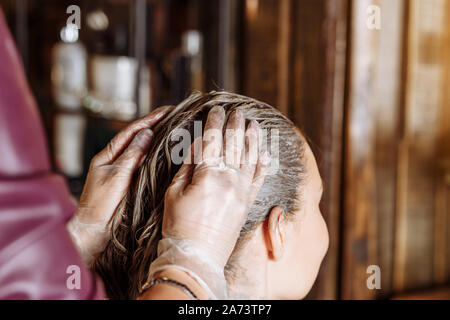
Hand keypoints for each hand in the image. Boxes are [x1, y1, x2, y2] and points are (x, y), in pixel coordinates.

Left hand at [67, 106, 172, 264]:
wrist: (94, 230)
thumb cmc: (100, 204)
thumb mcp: (116, 176)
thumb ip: (131, 155)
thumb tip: (146, 133)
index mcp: (107, 155)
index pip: (130, 132)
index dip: (148, 120)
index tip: (166, 110)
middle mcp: (115, 160)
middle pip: (137, 138)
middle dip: (154, 125)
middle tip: (174, 115)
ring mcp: (123, 171)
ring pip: (142, 151)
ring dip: (157, 139)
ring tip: (174, 128)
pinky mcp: (130, 182)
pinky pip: (144, 164)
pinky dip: (155, 155)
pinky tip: (167, 152)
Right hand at [148, 106, 270, 298]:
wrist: (197, 257)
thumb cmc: (179, 226)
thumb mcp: (174, 193)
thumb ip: (188, 167)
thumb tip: (198, 145)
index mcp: (208, 175)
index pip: (213, 141)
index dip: (215, 123)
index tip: (216, 110)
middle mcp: (229, 180)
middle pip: (234, 145)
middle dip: (235, 125)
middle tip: (237, 111)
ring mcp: (241, 192)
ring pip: (250, 159)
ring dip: (252, 139)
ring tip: (254, 124)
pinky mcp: (247, 204)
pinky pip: (258, 179)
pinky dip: (263, 165)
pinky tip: (265, 154)